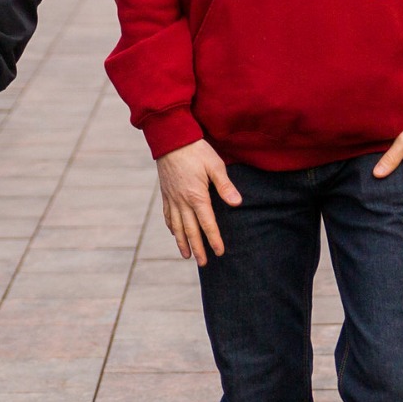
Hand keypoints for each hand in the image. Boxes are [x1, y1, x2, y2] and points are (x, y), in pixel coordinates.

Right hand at [155, 140, 239, 265]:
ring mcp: (172, 198)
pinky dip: (171, 227)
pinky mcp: (165, 193)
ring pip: (177, 226)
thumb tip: (237, 203)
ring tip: (186, 256)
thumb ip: (225, 186)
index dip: (214, 239)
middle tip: (203, 263)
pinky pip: (167, 215)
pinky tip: (174, 233)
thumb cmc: (196, 150)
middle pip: (191, 230)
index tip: (220, 252)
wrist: (170, 139)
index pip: (207, 223)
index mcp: (197, 196)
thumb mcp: (215, 165)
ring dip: (182, 242)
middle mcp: (182, 201)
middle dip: (197, 248)